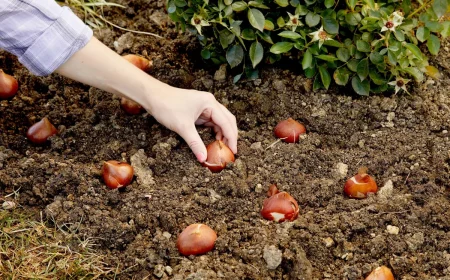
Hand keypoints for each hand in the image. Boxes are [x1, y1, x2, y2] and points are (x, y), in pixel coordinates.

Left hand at [56, 37, 236, 161]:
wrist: (152, 96)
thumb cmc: (167, 106)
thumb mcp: (183, 127)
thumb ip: (195, 143)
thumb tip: (204, 158)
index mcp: (210, 103)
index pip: (226, 122)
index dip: (231, 138)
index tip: (233, 152)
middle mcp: (210, 103)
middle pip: (227, 121)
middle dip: (230, 136)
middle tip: (230, 152)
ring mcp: (204, 106)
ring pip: (219, 122)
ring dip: (222, 135)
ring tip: (222, 149)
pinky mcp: (197, 110)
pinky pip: (210, 122)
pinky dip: (213, 132)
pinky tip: (213, 141)